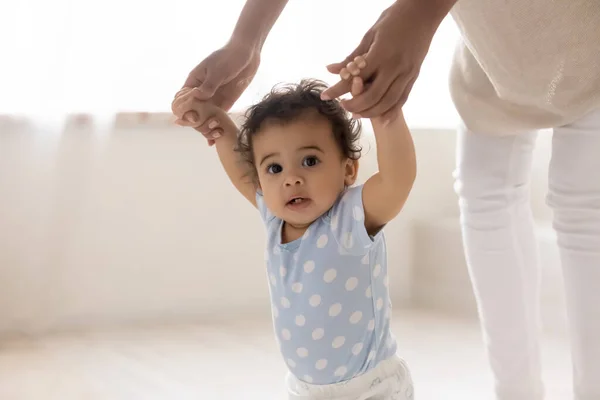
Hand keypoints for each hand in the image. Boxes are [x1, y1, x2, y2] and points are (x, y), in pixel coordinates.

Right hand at [175, 40, 259, 144]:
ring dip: (207, 128)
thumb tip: (198, 97)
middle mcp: (200, 94)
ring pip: (203, 119)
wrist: (247, 54)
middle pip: (192, 114)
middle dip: (198, 123)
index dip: (183, 111)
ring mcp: (212, 100)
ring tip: (216, 133)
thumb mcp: (218, 70)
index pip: (181, 101)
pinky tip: (215, 140)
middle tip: (211, 126)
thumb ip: (208, 85)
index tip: (193, 116)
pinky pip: (217, 119)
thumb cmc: (229, 57)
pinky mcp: (224, 104)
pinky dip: (215, 129)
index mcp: (193, 83)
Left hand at [321, 0, 441, 120]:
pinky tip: (381, 119)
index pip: (356, 78)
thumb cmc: (394, 18)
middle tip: (343, 106)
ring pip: (388, 102)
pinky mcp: (414, 76)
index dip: (338, 89)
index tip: (325, 96)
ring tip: (357, 113)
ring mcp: (407, 73)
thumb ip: (352, 57)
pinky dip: (391, 111)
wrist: (424, 12)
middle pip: (372, 96)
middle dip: (355, 105)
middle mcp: (395, 66)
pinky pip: (402, 99)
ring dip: (371, 112)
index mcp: (382, 54)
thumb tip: (331, 70)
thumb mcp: (370, 35)